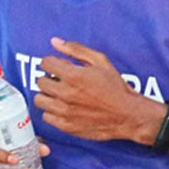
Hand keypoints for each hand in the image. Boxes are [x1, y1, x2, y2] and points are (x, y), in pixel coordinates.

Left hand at [34, 37, 162, 142]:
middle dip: (50, 78)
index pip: (45, 63)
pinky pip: (46, 116)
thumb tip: (55, 41)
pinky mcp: (66, 126)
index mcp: (73, 76)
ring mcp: (64, 111)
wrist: (129, 115)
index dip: (53, 63)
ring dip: (49, 95)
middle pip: (40, 81)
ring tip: (61, 95)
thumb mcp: (100, 62)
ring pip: (39, 99)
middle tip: (62, 81)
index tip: (60, 67)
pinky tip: (65, 108)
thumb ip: (76, 49)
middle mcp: (65, 94)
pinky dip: (53, 111)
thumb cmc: (116, 88)